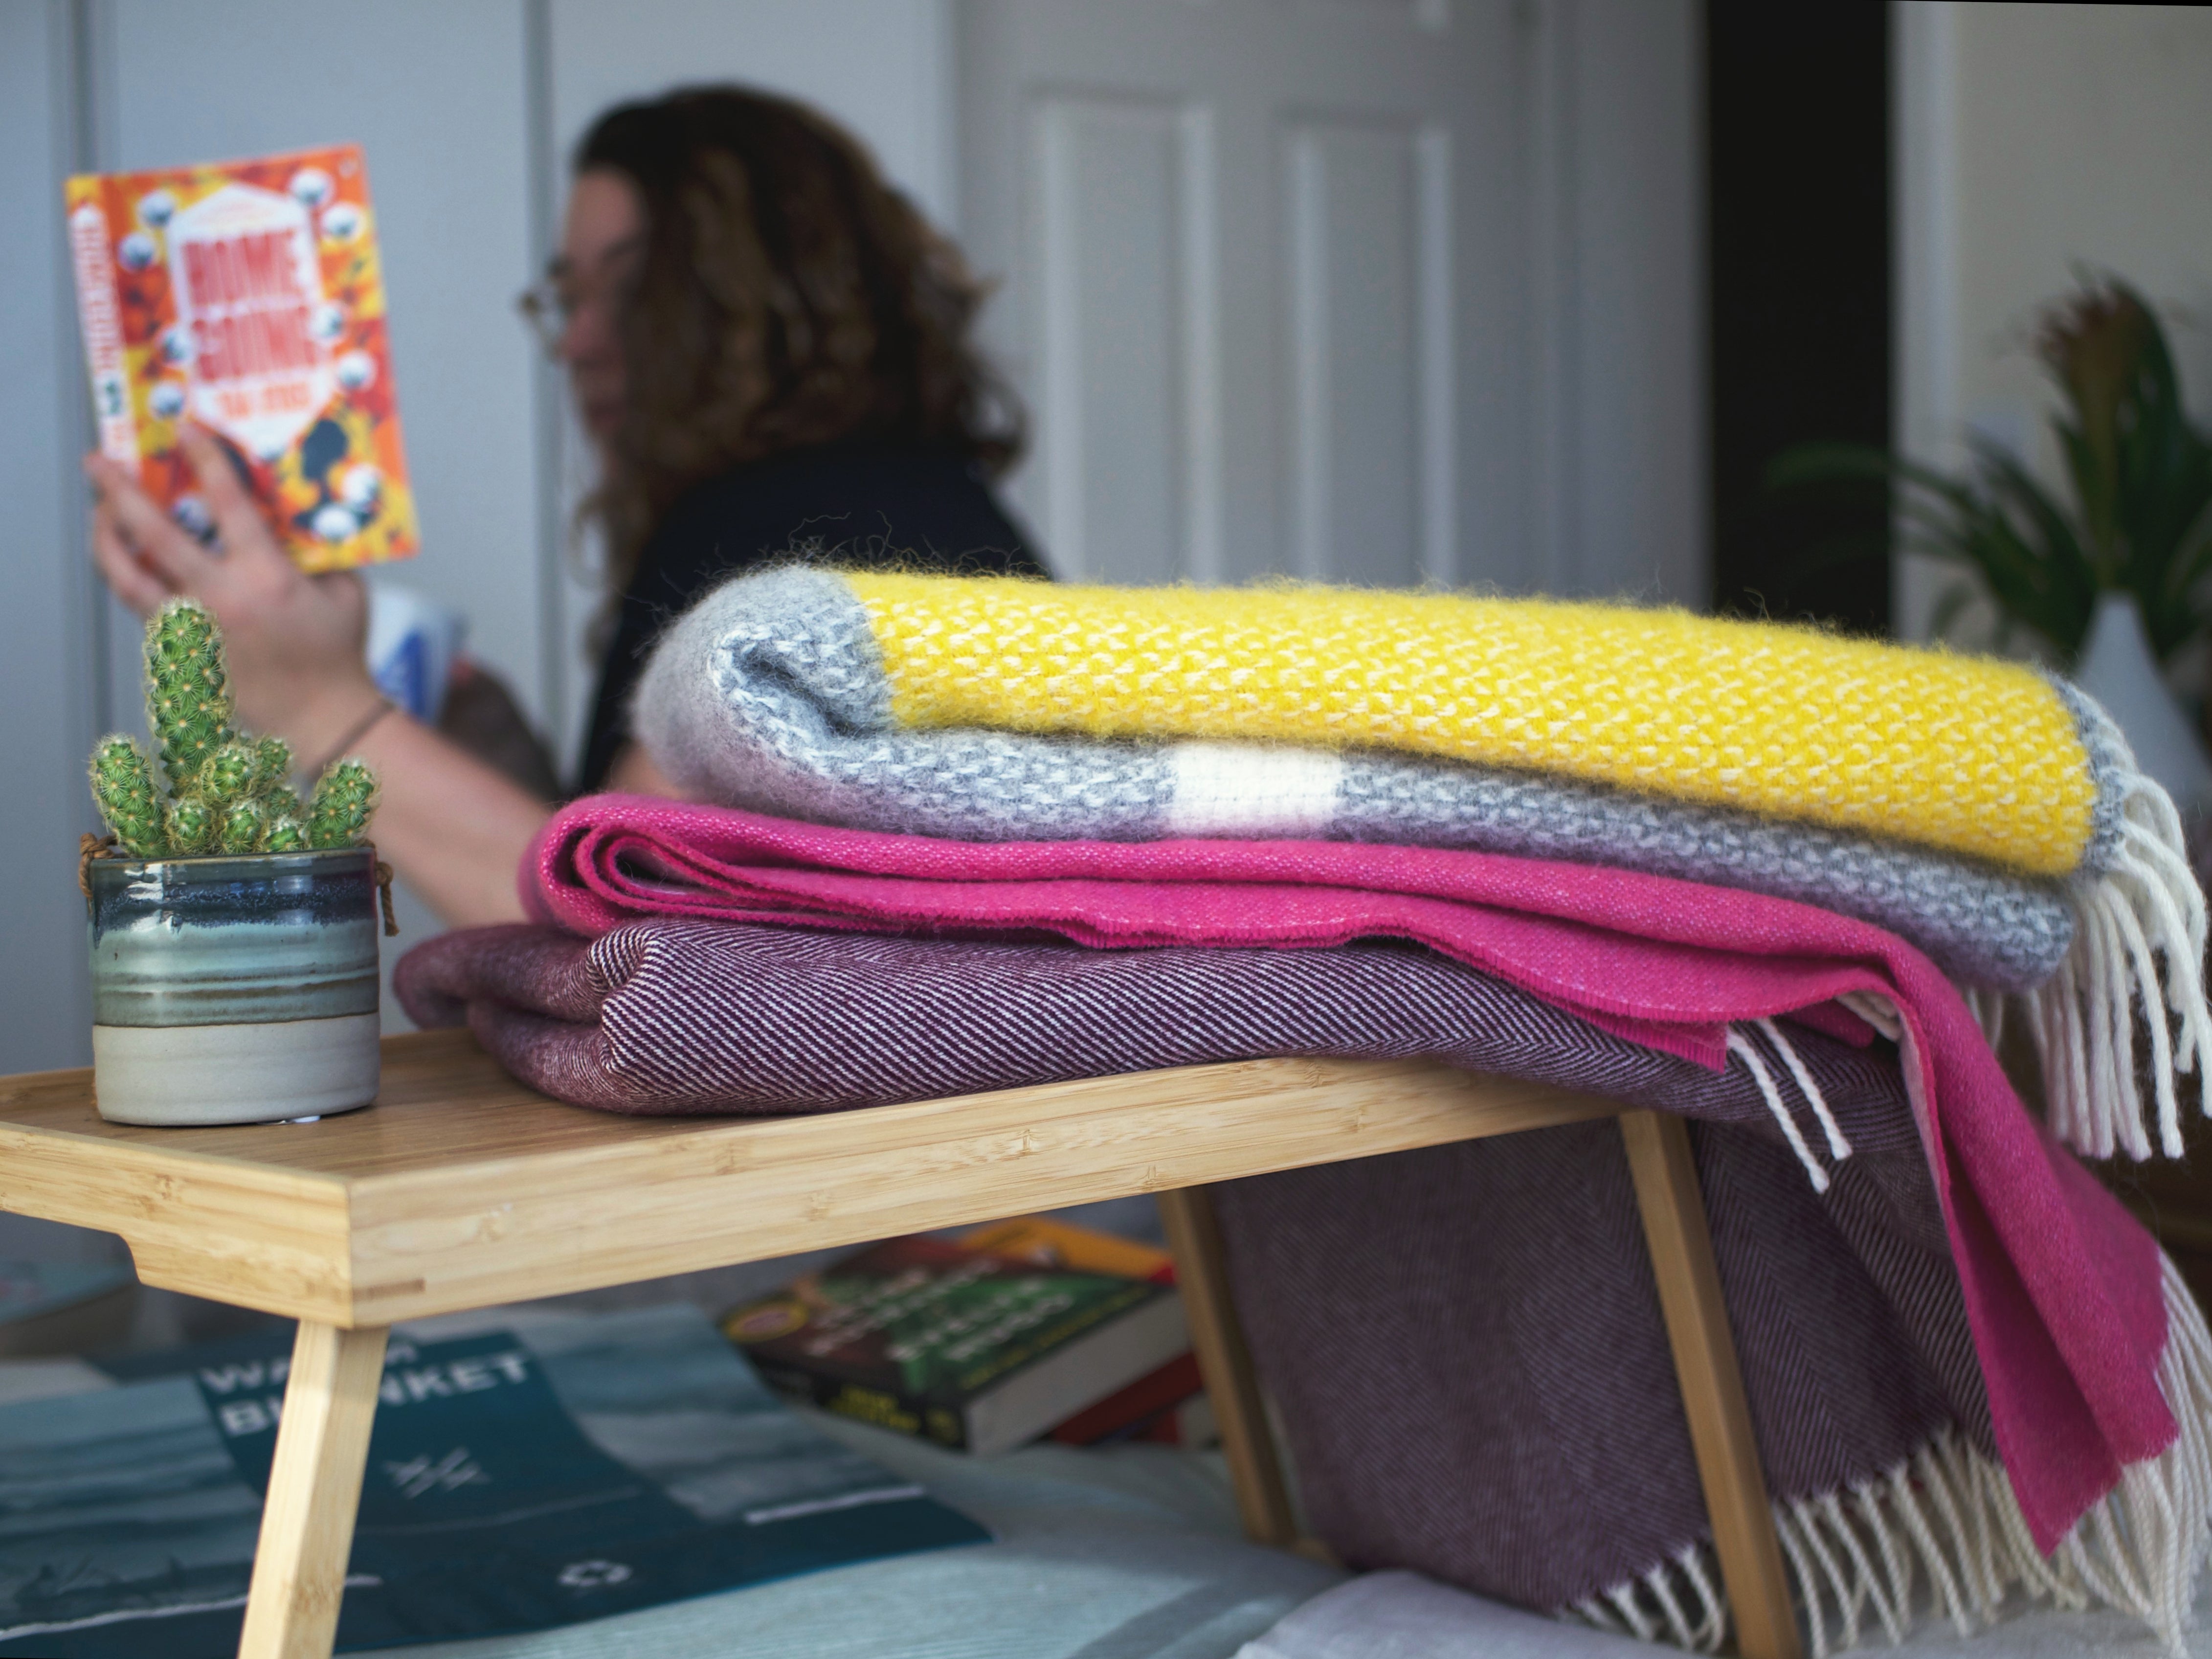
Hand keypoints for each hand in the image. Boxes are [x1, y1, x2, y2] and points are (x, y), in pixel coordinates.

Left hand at [85, 426, 383, 757]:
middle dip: (118, 491)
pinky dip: (130, 577)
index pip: (226, 504)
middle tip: (99, 461)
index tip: (186, 430)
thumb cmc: (338, 654)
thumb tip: (288, 507)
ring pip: (125, 576)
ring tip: (100, 513)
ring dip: (106, 537)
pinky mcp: (178, 652)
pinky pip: (140, 605)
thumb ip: (317, 549)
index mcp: (266, 580)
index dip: (204, 460)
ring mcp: (192, 629)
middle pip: (152, 535)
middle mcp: (220, 600)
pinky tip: (130, 560)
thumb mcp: (345, 591)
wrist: (320, 717)